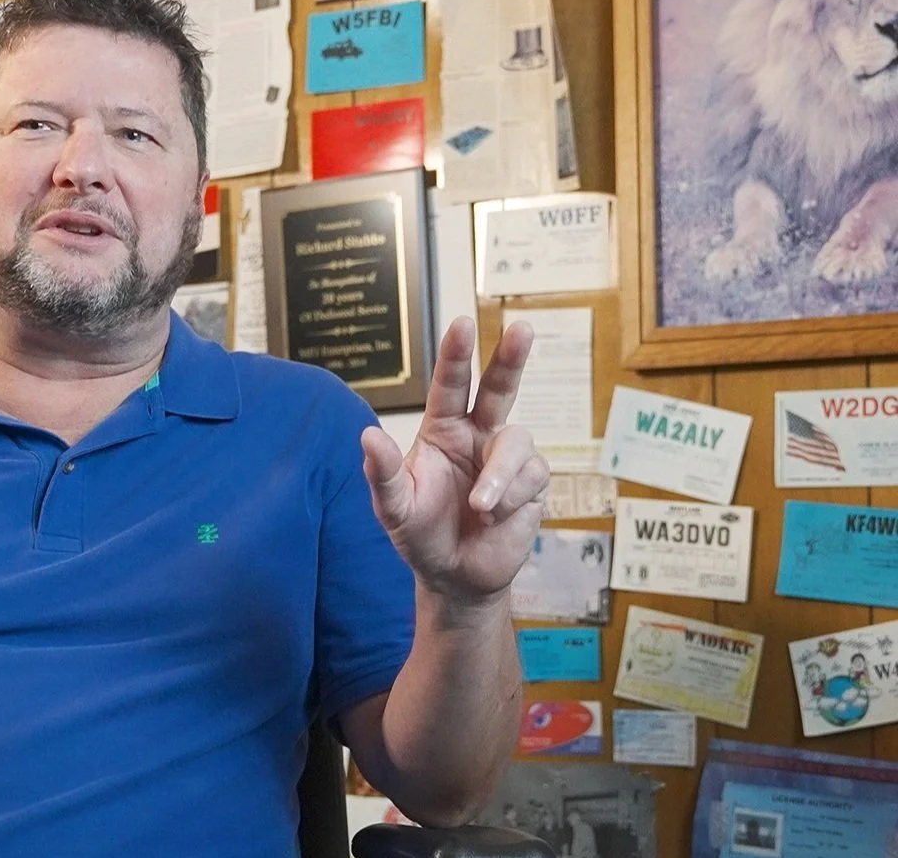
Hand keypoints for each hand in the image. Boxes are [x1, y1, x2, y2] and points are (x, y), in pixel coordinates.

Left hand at [360, 316, 548, 601]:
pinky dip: (511, 496)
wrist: (456, 577)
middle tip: (522, 328)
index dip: (456, 355)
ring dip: (499, 474)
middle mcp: (477, 436)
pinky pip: (531, 476)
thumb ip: (383, 474)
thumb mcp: (394, 509)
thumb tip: (368, 435)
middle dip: (511, 358)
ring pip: (516, 440)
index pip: (449, 385)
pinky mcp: (531, 484)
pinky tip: (493, 517)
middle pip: (499, 388)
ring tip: (479, 507)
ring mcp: (507, 459)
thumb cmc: (421, 535)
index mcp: (442, 430)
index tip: (461, 324)